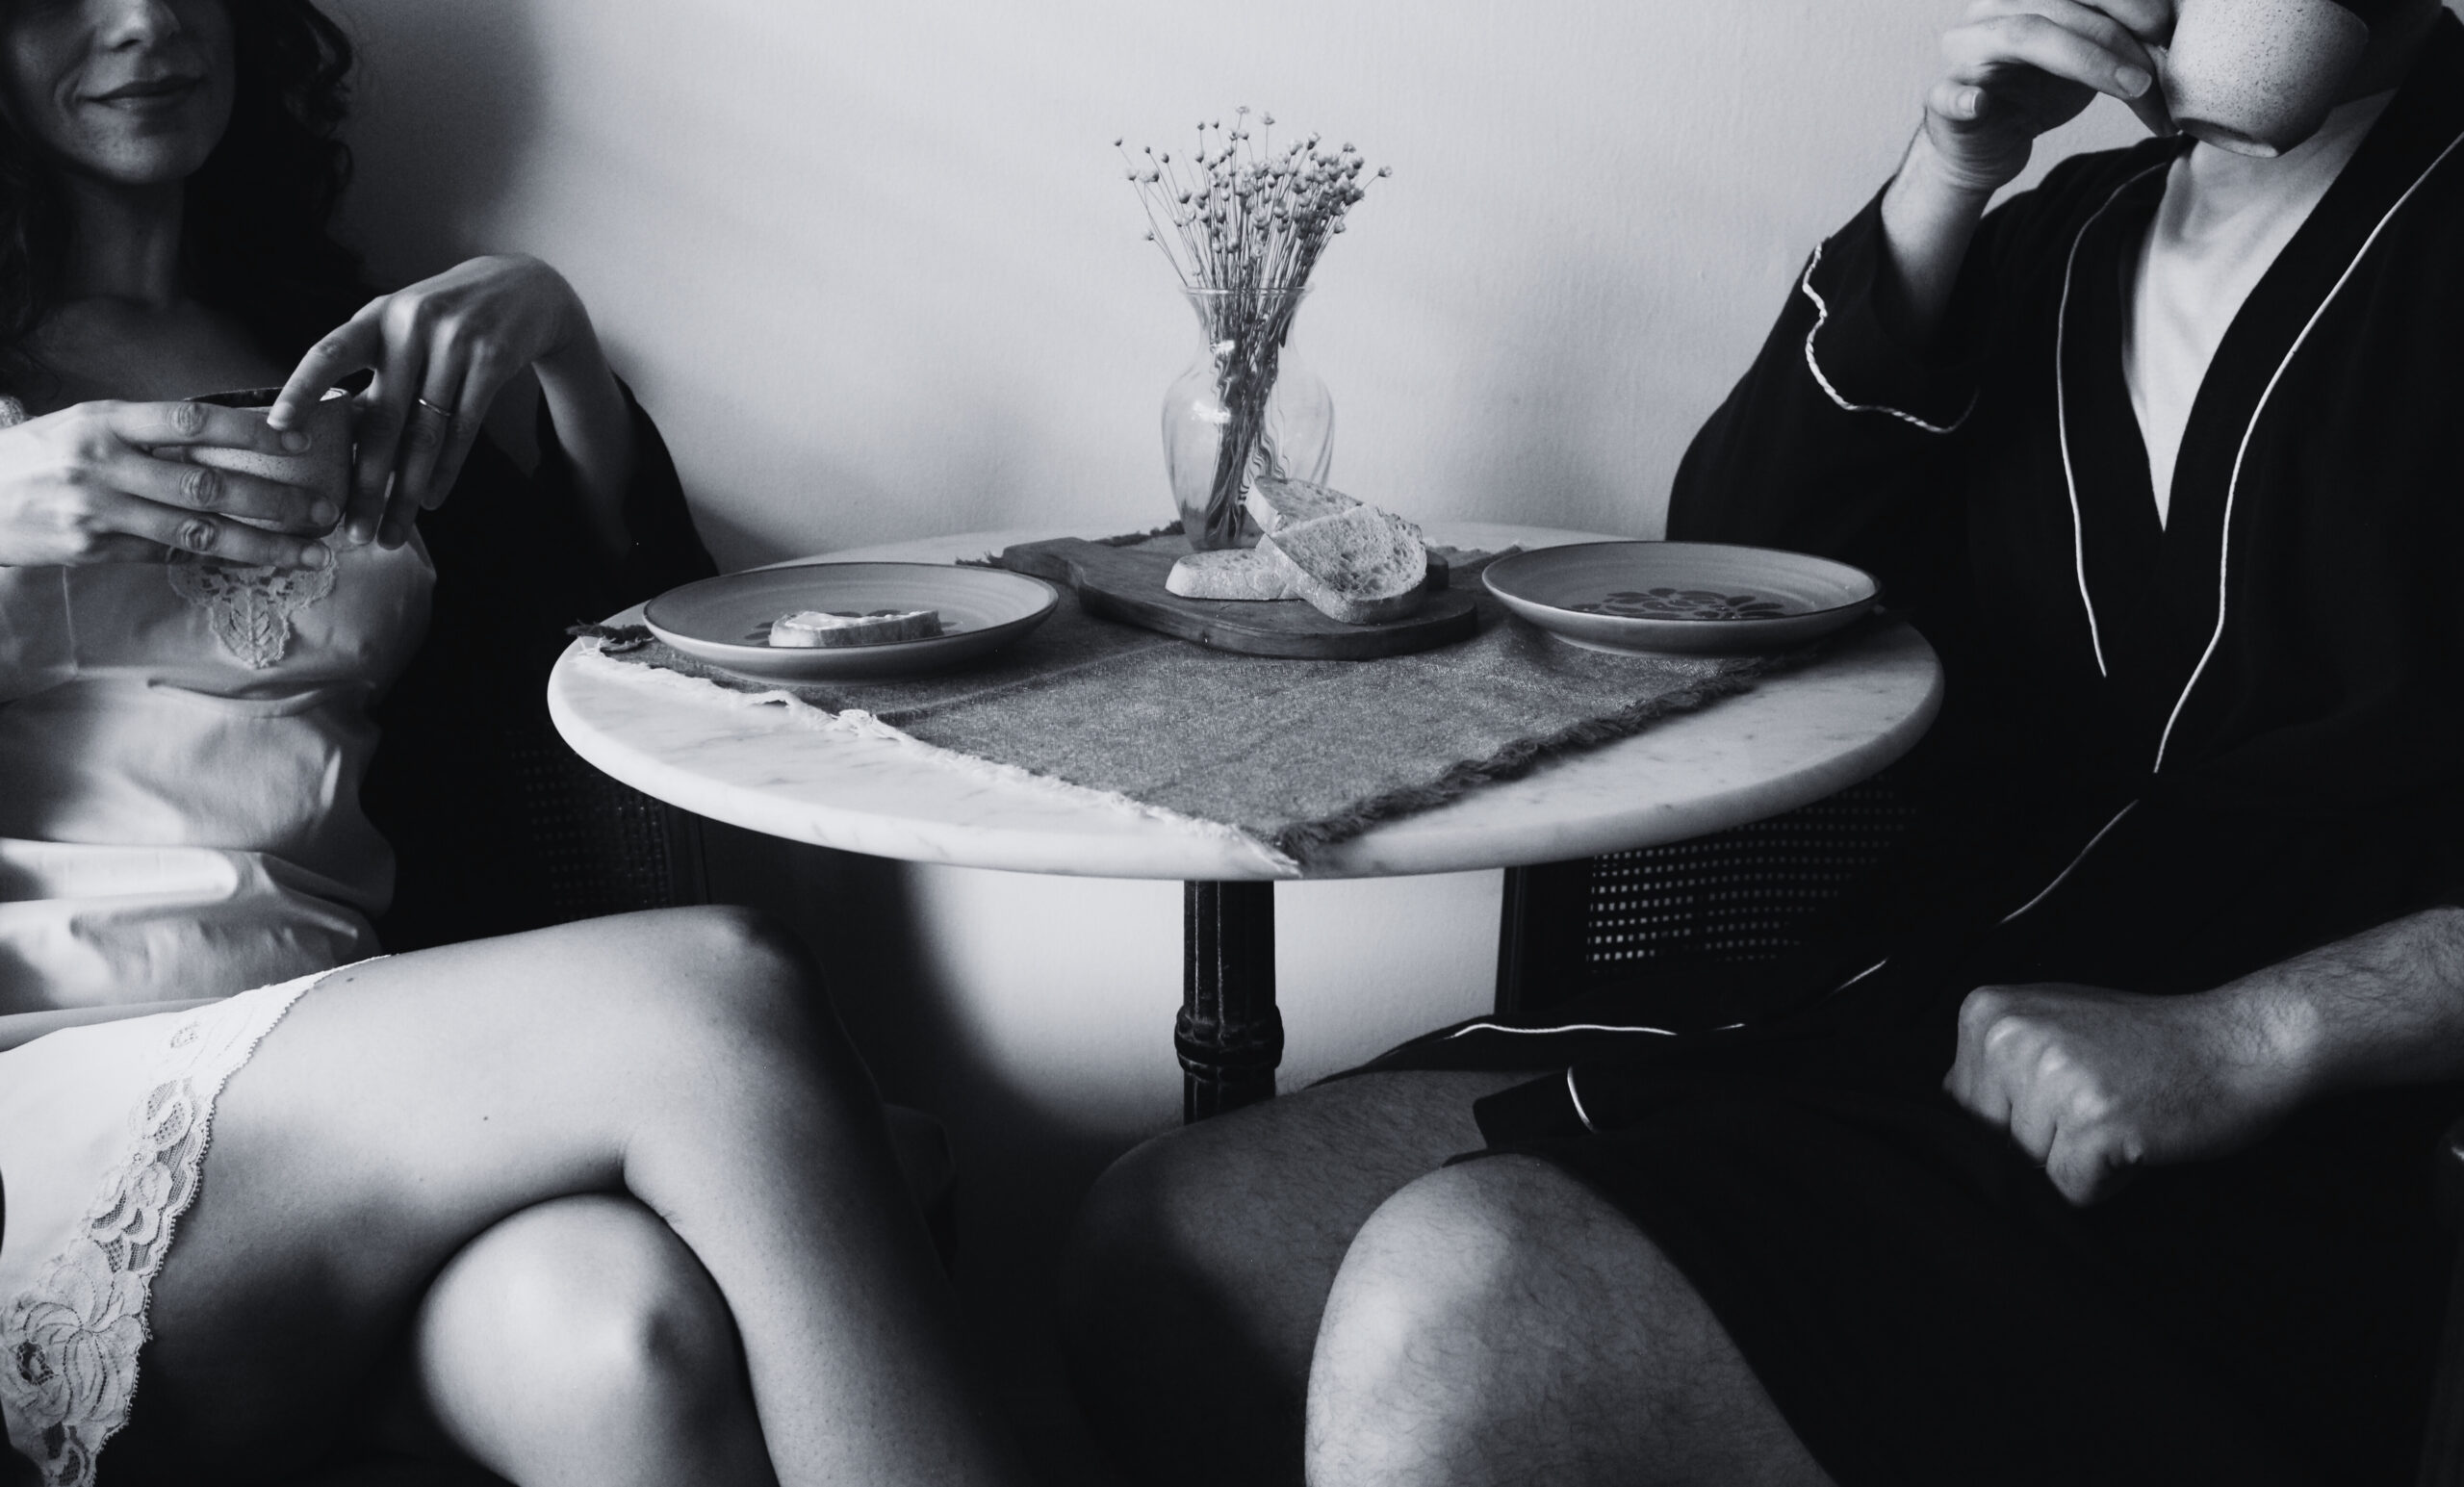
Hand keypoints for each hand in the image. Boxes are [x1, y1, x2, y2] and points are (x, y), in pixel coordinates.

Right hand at [0, 399, 335, 569]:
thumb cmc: (38, 454)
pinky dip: (217, 559)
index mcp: (104, 421)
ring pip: (196, 532)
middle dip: (273, 500)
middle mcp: (103, 465)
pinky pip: (168, 556)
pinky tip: (256, 563)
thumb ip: (148, 430)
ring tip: (308, 553)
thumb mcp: (84, 424)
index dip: (251, 432)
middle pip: (205, 484)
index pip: (192, 421)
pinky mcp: (93, 551)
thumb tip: (228, 433)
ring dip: (261, 545)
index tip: (300, 443)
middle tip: (323, 510)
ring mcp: (98, 512)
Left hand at [268, 254, 607, 548]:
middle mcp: (412, 325)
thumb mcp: (404, 329)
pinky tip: (432, 501)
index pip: (329, 354)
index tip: (279, 430)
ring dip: (408, 492)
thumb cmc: (447, 319)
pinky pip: (465, 430)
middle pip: (383, 418)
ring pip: (426, 435)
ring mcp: (456, 342)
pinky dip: (447, 472)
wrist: (522, 288)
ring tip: (392, 532)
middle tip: (352, 531)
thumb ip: (375, 372)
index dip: (302, 390)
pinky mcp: (493, 360)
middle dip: (366, 482)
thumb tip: (333, 439)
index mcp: (377, 316)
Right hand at [1920, 0, 2176, 198]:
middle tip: (2157, 72)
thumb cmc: (2040, 90)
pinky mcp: (1943, 101)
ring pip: (2025, 35)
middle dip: (2118, 35)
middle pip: (2062, 4)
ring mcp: (1965, 52)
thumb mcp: (2091, 51)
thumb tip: (2190, 30)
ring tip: (2134, 90)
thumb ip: (2125, 33)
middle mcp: (1993, 7)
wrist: (1984, 144)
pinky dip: (1964, 98)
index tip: (2169, 29)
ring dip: (2087, 60)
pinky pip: (1949, 94)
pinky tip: (1979, 102)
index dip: (2130, 0)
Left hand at [1944, 981, 2304, 1203]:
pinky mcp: (2092, 1119)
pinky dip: (2106, 1182)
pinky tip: (2137, 1138)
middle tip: (2101, 1105)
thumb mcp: (2050, 1025)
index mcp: (1986, 1012)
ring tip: (2121, 1116)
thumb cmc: (2149, 1045)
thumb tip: (1941, 1119)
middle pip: (1991, 1144)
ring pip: (2030, 1171)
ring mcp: (2049, 1075)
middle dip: (2043, 1144)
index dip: (2019, 1120)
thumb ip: (1992, 1065)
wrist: (2241, 1043)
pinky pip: (2071, 1190)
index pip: (1963, 1111)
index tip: (2069, 1091)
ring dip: (2077, 1162)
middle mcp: (2008, 1036)